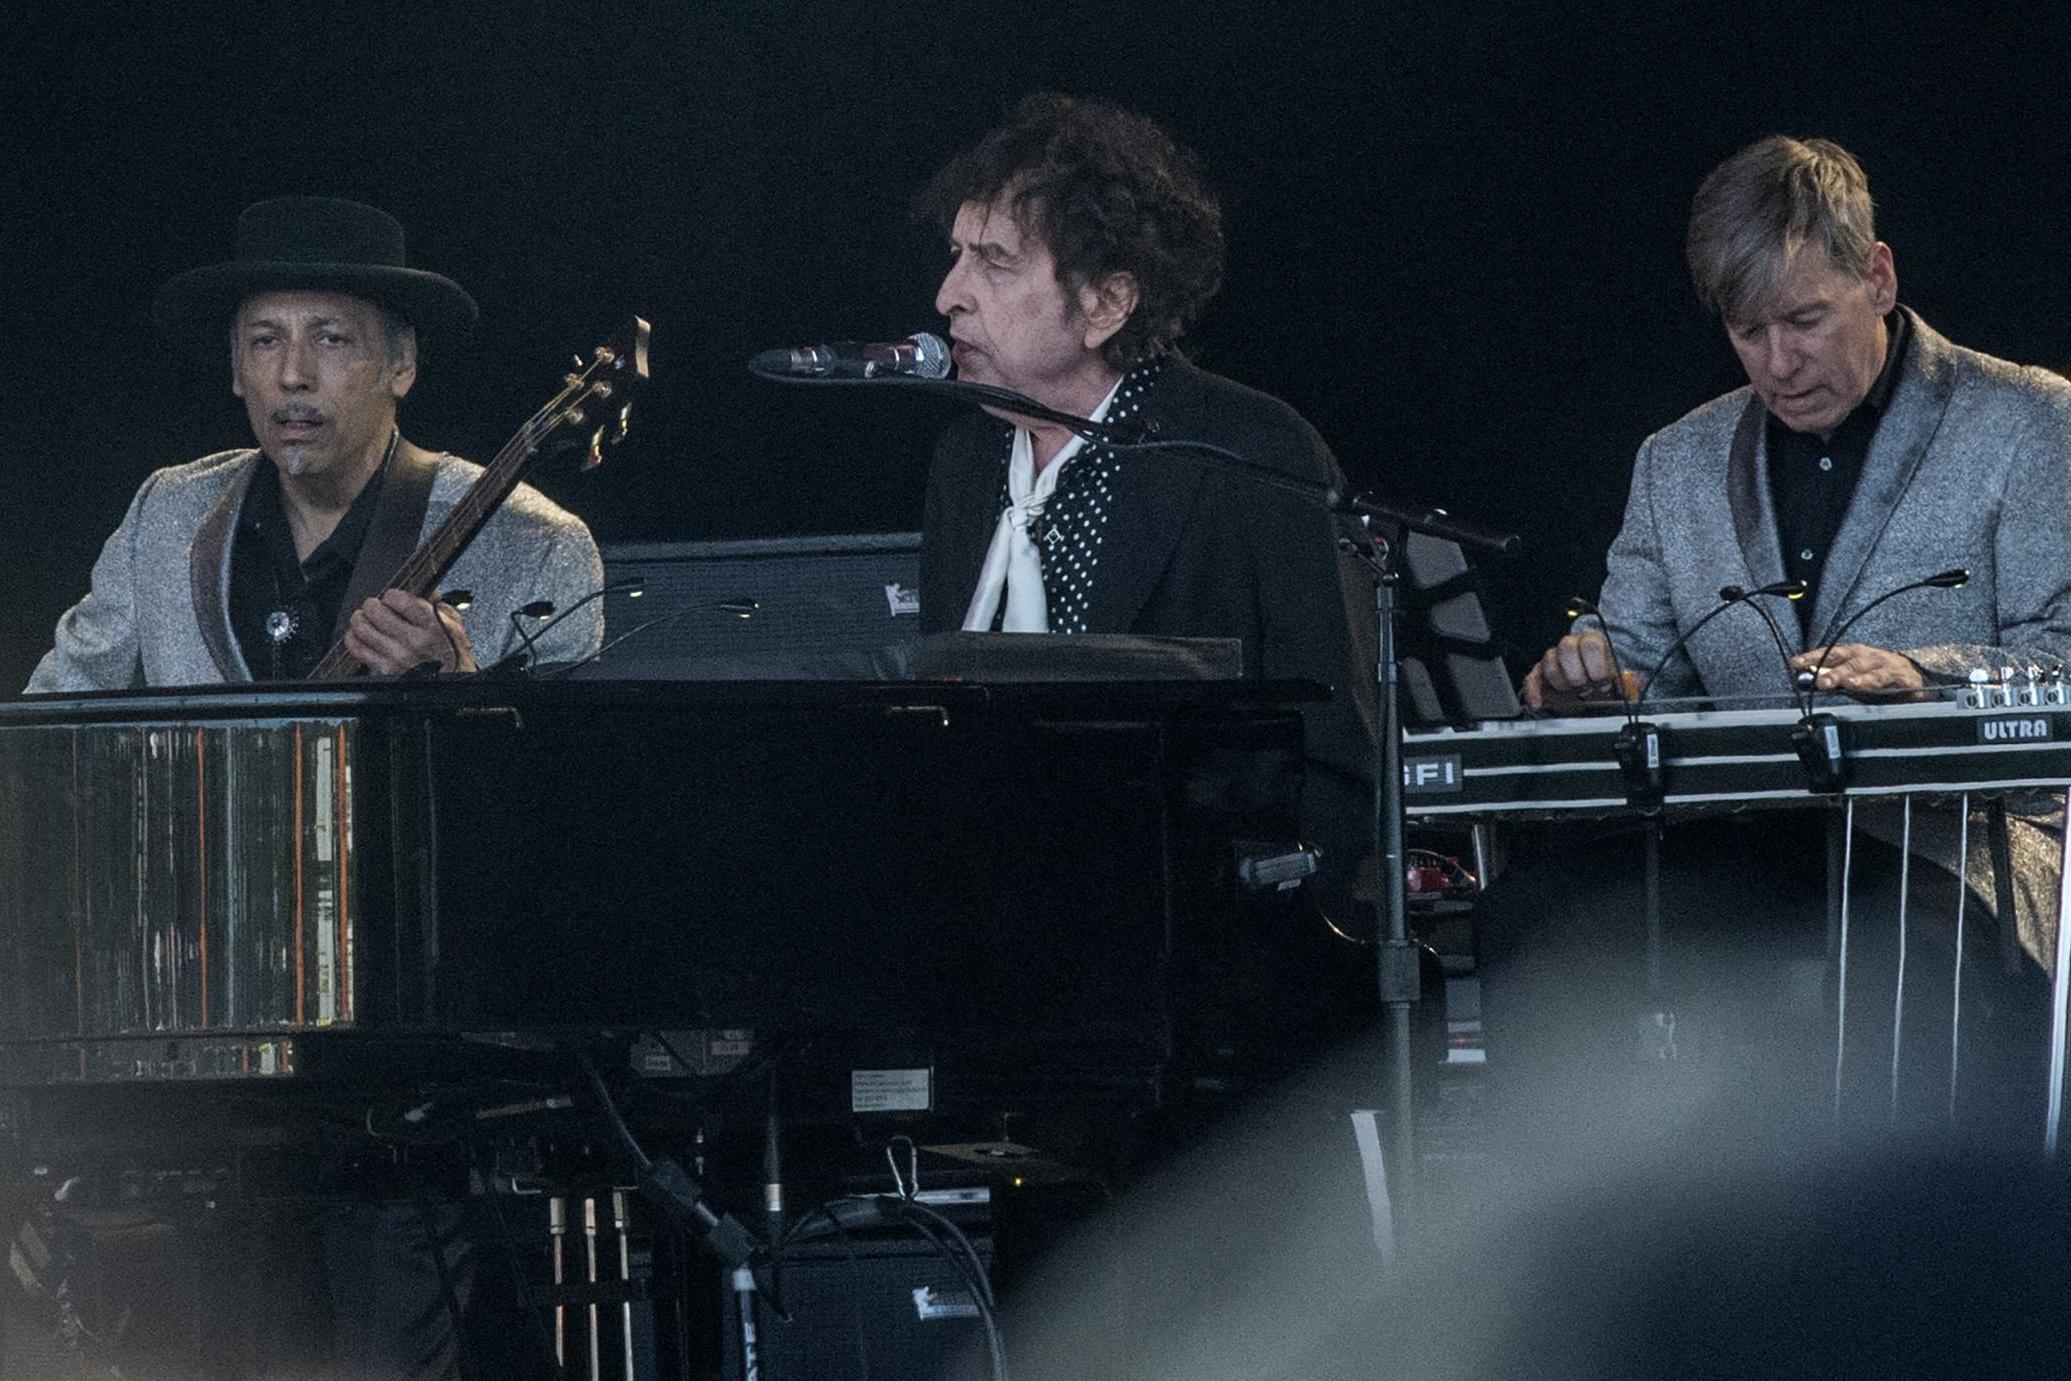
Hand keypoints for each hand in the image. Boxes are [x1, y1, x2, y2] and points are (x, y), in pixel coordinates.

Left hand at [344, 589, 478, 675]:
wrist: (454, 682)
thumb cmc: (453, 653)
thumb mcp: (453, 624)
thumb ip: (436, 603)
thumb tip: (422, 585)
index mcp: (431, 625)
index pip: (397, 599)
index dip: (390, 595)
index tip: (392, 599)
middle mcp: (413, 641)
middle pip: (375, 611)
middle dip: (372, 604)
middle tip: (374, 606)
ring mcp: (397, 657)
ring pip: (361, 629)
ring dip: (360, 619)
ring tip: (364, 618)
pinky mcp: (385, 670)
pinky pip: (357, 649)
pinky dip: (354, 639)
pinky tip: (360, 636)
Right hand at [1522, 629, 1639, 710]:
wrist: (1594, 686)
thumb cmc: (1606, 682)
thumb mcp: (1621, 681)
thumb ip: (1628, 682)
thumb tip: (1633, 684)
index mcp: (1593, 642)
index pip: (1590, 644)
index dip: (1596, 666)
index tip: (1602, 682)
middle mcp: (1571, 646)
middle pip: (1566, 648)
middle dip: (1577, 673)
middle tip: (1586, 689)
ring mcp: (1553, 659)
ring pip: (1549, 662)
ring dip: (1561, 682)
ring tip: (1572, 693)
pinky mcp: (1540, 673)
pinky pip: (1531, 678)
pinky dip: (1533, 692)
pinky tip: (1538, 703)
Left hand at [1789, 643, 1925, 698]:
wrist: (1918, 681)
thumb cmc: (1880, 680)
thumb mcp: (1853, 681)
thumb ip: (1832, 681)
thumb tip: (1807, 681)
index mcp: (1854, 655)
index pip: (1829, 653)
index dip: (1811, 657)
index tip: (1794, 664)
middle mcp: (1868, 656)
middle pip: (1847, 660)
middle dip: (1831, 670)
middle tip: (1819, 682)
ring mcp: (1886, 665)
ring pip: (1867, 669)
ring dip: (1854, 676)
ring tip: (1845, 684)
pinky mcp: (1902, 677)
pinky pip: (1888, 679)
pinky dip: (1878, 682)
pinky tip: (1868, 688)